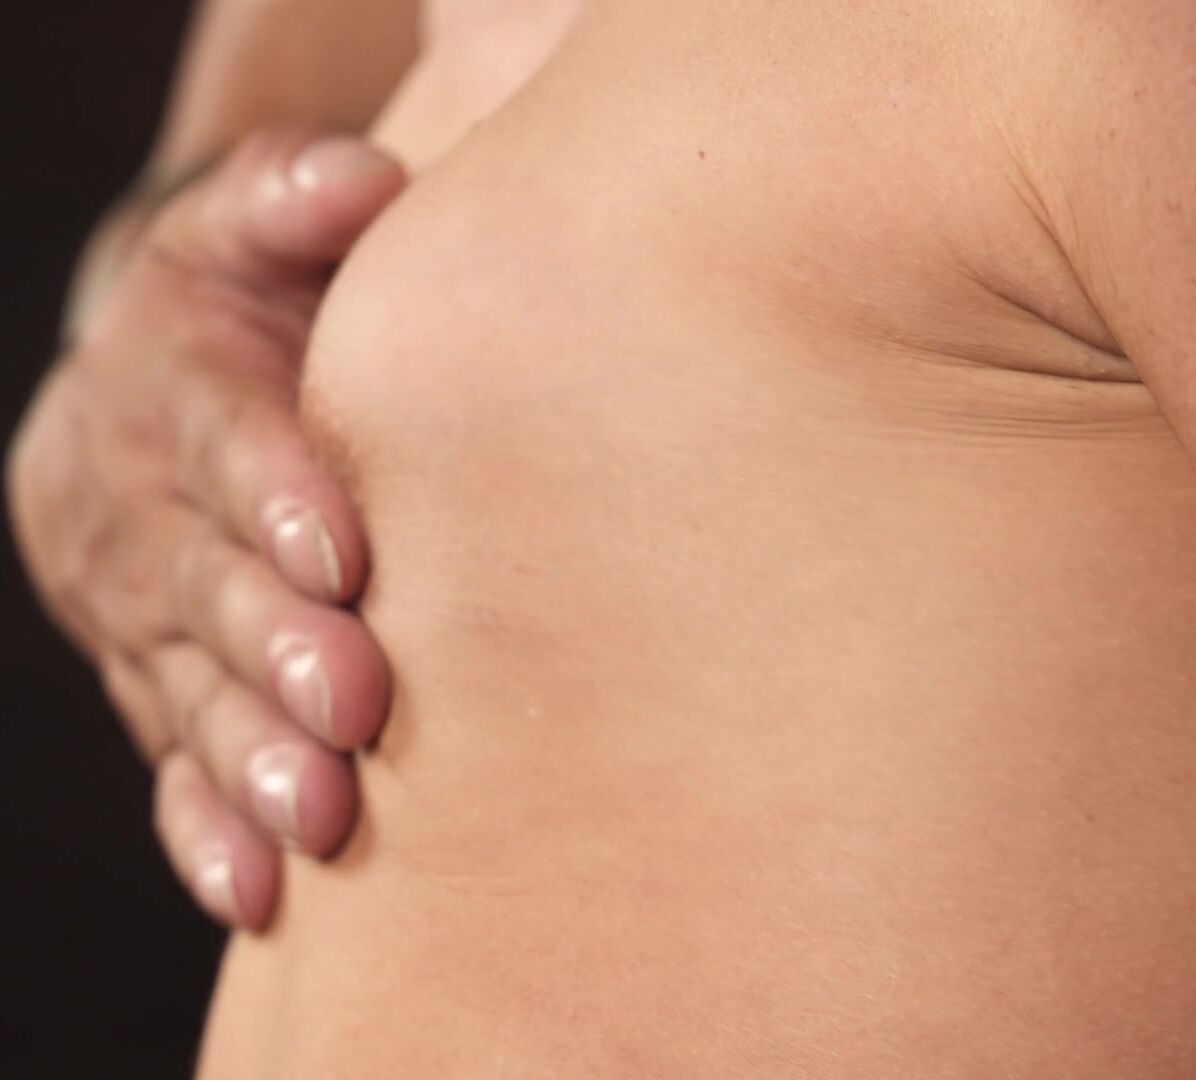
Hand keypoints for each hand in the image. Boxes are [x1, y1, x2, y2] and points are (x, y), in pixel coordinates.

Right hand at [7, 129, 403, 928]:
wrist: (163, 377)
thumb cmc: (256, 298)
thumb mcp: (258, 223)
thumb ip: (300, 198)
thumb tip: (366, 184)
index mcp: (173, 387)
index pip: (222, 436)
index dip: (276, 490)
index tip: (344, 552)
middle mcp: (139, 505)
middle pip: (203, 582)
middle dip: (274, 647)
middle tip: (354, 707)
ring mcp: (136, 608)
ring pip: (185, 688)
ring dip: (247, 757)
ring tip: (317, 818)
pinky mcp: (148, 680)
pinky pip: (168, 759)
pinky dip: (205, 825)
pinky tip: (255, 885)